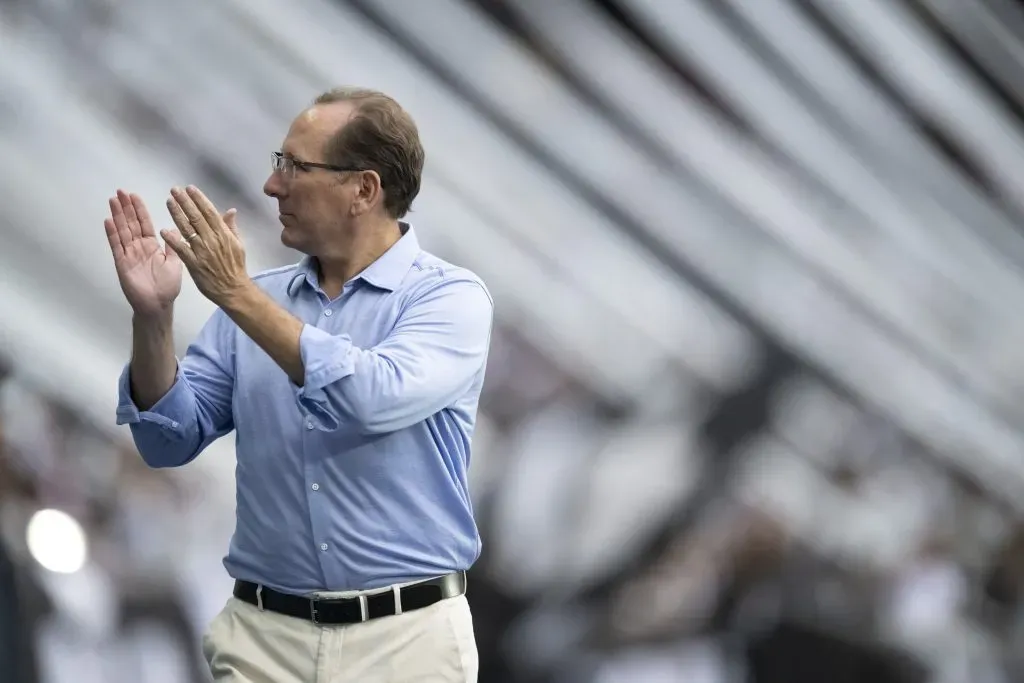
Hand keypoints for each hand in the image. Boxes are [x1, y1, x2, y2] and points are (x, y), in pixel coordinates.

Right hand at [105, 190, 181, 316]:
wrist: (158, 305)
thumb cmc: (167, 287)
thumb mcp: (175, 263)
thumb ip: (173, 246)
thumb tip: (174, 229)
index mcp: (152, 246)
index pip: (144, 223)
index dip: (139, 209)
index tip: (133, 195)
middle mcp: (139, 247)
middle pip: (131, 223)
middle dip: (125, 208)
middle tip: (119, 191)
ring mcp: (129, 254)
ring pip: (122, 231)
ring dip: (117, 216)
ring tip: (112, 200)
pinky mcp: (122, 263)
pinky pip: (116, 246)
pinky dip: (112, 234)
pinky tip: (108, 221)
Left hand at [162, 186, 250, 305]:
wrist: (233, 289)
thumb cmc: (236, 266)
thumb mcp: (238, 244)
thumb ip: (231, 227)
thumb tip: (231, 210)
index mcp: (223, 233)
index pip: (209, 212)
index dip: (199, 199)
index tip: (190, 188)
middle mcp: (212, 239)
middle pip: (196, 217)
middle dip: (184, 202)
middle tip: (174, 190)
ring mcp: (202, 251)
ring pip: (187, 229)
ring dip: (177, 214)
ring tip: (169, 202)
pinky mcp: (194, 263)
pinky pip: (181, 249)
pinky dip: (173, 240)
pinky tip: (164, 230)